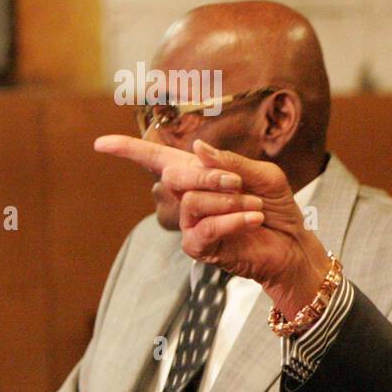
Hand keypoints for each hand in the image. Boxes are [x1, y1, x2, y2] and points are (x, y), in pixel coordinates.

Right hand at [94, 136, 330, 314]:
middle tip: (236, 183)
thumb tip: (196, 147)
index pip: (156, 160)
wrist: (292, 245)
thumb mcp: (263, 176)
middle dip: (207, 176)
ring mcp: (190, 224)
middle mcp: (188, 198)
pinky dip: (232, 220)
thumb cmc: (276, 208)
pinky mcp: (199, 247)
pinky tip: (253, 219)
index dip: (128, 150)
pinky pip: (205, 228)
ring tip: (254, 207)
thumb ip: (232, 162)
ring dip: (229, 201)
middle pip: (174, 176)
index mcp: (199, 175)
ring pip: (192, 202)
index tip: (99, 144)